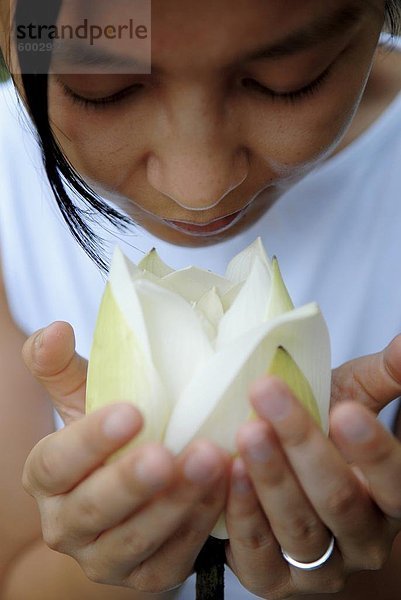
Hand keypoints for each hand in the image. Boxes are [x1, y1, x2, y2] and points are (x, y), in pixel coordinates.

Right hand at [22, 322, 229, 591]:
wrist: (128, 498)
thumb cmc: (109, 440)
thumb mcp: (83, 400)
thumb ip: (62, 365)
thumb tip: (57, 328)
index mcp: (47, 478)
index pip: (57, 463)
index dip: (91, 440)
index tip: (133, 412)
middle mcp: (67, 525)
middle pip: (92, 510)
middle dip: (131, 482)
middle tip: (168, 454)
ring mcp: (105, 558)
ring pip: (136, 540)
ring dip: (175, 504)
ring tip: (211, 463)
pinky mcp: (146, 576)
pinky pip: (173, 558)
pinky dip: (201, 525)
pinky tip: (228, 490)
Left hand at [225, 338, 400, 598]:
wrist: (291, 486)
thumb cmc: (323, 433)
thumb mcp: (354, 401)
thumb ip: (383, 377)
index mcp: (389, 498)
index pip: (394, 482)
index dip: (372, 451)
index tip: (344, 410)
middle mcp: (363, 539)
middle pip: (338, 499)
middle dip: (302, 444)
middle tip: (268, 394)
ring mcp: (321, 568)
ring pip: (299, 529)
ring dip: (271, 479)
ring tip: (247, 433)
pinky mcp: (275, 580)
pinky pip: (258, 554)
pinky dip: (242, 514)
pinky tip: (228, 472)